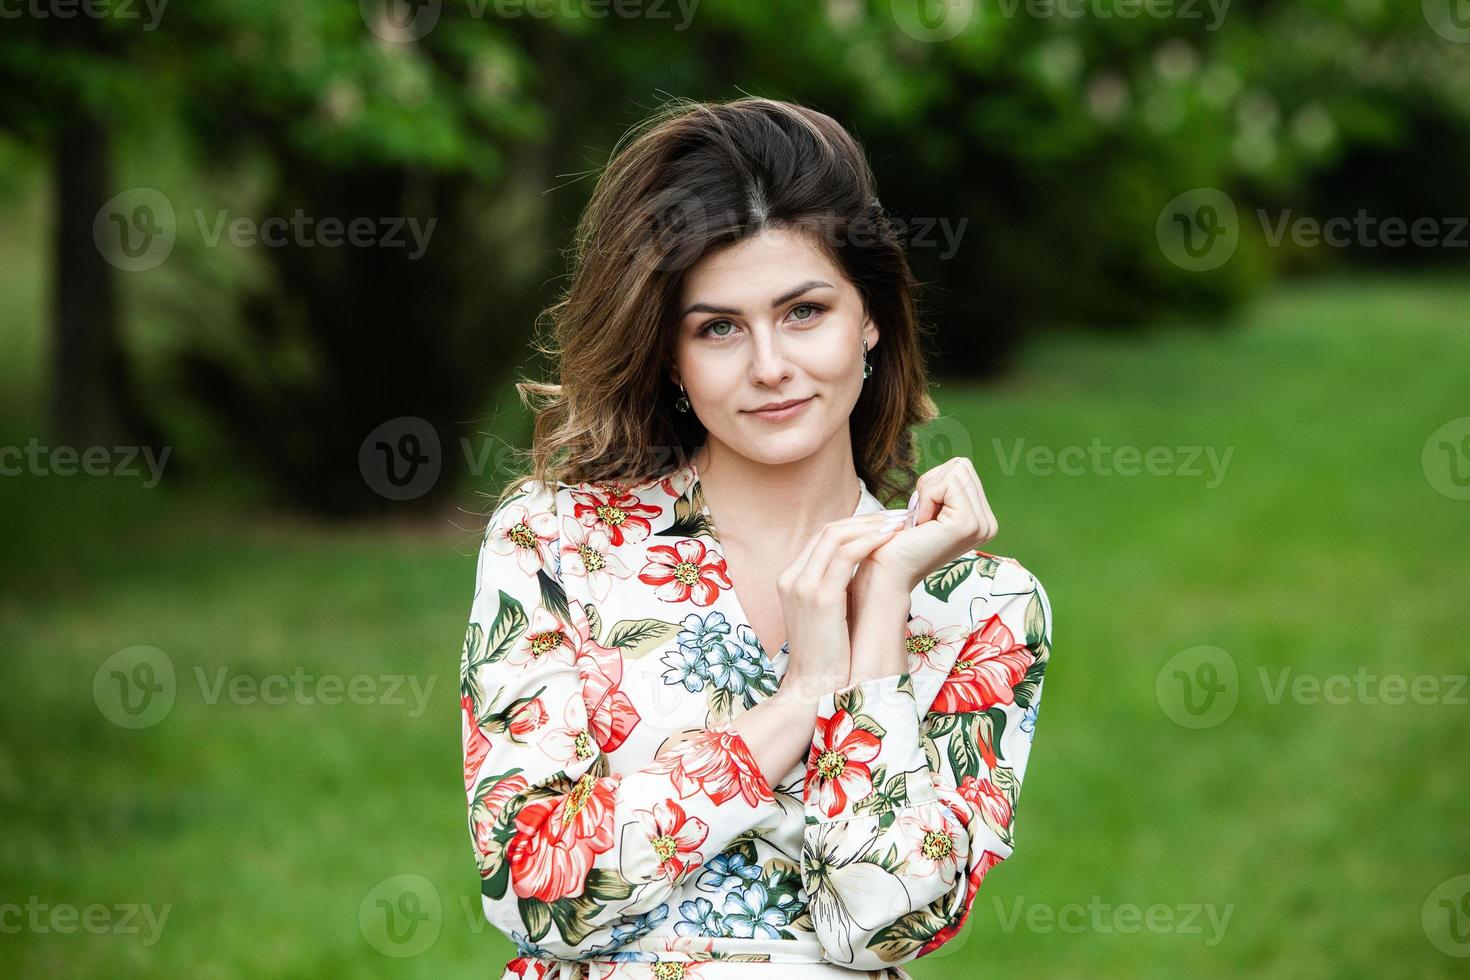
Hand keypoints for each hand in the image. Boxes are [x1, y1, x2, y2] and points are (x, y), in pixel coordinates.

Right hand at [774, 511, 905, 699]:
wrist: (813, 687)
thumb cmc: (828, 654)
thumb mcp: (827, 613)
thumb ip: (836, 585)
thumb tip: (865, 566)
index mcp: (790, 578)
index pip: (822, 537)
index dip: (854, 524)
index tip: (882, 523)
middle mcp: (791, 577)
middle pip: (828, 530)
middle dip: (865, 519)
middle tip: (896, 517)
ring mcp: (803, 586)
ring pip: (835, 536)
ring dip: (870, 526)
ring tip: (898, 524)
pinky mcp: (820, 598)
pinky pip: (845, 556)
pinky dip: (869, 542)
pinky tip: (890, 540)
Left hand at [854, 457, 998, 596]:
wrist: (889, 569)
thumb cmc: (902, 539)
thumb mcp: (933, 507)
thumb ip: (950, 488)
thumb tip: (957, 465)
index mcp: (983, 520)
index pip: (963, 469)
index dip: (935, 483)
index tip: (925, 513)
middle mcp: (989, 524)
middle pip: (961, 467)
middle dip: (932, 484)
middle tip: (922, 516)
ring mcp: (982, 525)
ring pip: (955, 472)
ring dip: (928, 491)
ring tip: (923, 520)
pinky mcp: (967, 523)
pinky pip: (947, 483)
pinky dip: (927, 497)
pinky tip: (923, 523)